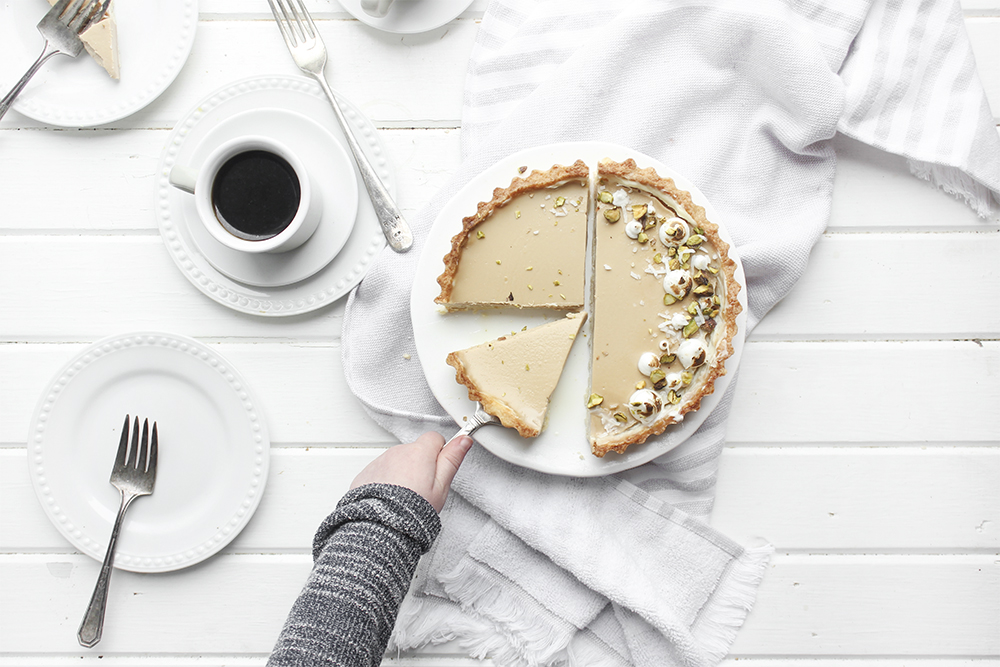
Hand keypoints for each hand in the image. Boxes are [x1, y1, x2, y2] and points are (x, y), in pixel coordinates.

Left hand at [350, 432, 473, 511]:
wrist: (380, 525)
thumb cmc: (412, 509)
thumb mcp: (441, 486)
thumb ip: (452, 459)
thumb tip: (463, 440)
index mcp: (419, 453)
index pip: (435, 438)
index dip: (440, 453)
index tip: (439, 468)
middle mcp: (398, 452)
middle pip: (416, 450)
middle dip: (421, 465)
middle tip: (423, 487)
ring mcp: (381, 462)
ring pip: (399, 461)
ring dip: (403, 473)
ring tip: (405, 495)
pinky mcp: (367, 473)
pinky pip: (382, 471)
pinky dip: (387, 480)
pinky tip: (390, 497)